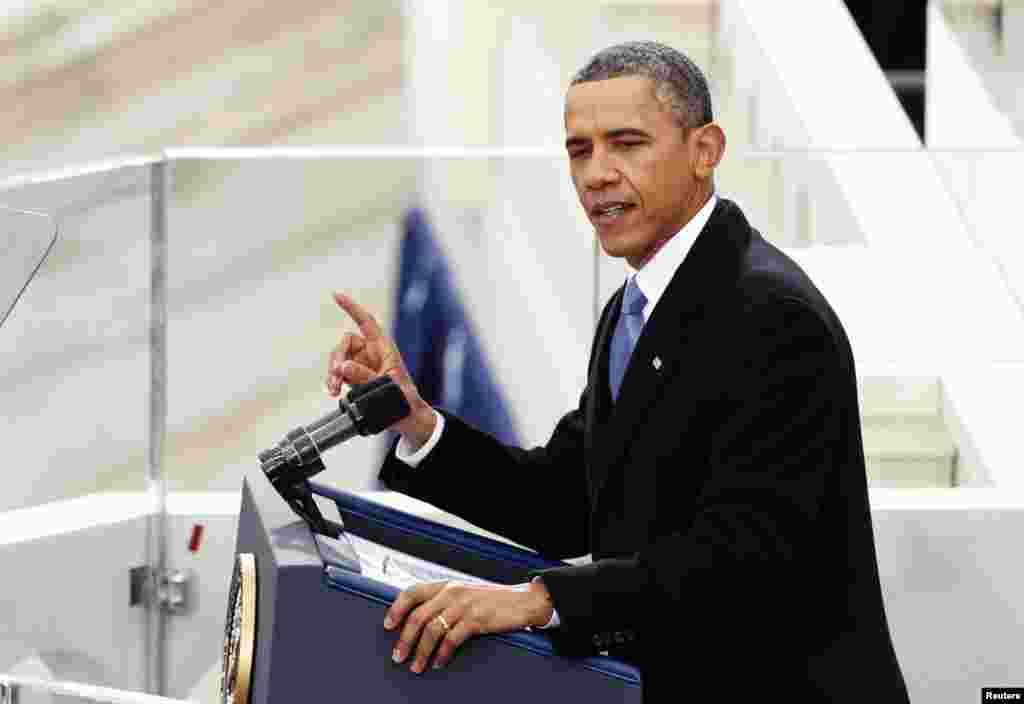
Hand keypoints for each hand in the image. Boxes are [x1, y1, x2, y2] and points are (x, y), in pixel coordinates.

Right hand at [327, 291, 435, 448]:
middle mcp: (370, 353)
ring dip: (332, 373)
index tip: (336, 295)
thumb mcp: (386, 386)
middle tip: (335, 375)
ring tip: (333, 389)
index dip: (352, 308)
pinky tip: (333, 391)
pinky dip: (333, 381)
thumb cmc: (403, 398)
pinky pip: (337, 374)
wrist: (406, 418)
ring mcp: (361, 365)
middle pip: (346, 344)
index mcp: (383, 348)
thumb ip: (364, 376)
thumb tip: (342, 367)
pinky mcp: (354, 378)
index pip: (367, 323)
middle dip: (336, 357)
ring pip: (338, 360)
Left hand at [384, 580, 554, 672]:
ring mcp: (464, 606)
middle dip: (405, 639)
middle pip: (418, 616)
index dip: (396, 609)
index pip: (412, 592)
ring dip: (420, 652)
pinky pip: (451, 640)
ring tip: (416, 666)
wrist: (522, 601)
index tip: (387, 625)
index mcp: (446, 585)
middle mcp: (452, 592)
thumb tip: (419, 620)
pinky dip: (442, 654)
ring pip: (432, 630)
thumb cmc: (491, 600)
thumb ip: (444, 601)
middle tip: (398, 656)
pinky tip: (438, 662)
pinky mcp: (476, 620)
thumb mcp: (464, 594)